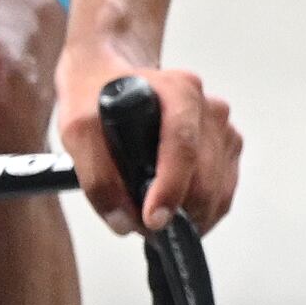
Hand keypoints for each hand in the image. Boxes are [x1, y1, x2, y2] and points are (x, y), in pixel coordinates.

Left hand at [57, 43, 241, 235]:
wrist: (109, 77)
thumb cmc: (95, 98)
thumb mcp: (78, 130)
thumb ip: (96, 176)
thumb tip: (124, 222)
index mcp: (179, 91)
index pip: (183, 145)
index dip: (170, 188)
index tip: (152, 219)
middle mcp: (208, 107)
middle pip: (206, 177)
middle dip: (178, 212)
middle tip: (144, 227)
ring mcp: (222, 127)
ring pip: (219, 190)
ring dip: (191, 216)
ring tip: (157, 220)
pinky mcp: (227, 147)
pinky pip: (224, 192)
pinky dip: (203, 211)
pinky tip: (177, 212)